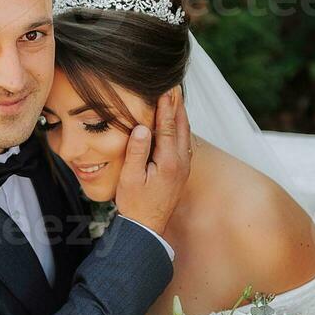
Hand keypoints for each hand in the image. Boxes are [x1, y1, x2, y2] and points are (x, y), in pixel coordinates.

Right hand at [114, 86, 190, 236]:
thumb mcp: (130, 178)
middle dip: (177, 105)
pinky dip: (179, 128)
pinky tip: (174, 123)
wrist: (147, 228)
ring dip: (180, 115)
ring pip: (185, 135)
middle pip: (181, 127)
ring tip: (175, 98)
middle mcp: (181, 163)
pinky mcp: (181, 172)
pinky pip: (183, 143)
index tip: (166, 88)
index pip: (167, 126)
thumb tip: (141, 127)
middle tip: (174, 85)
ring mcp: (183, 168)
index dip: (166, 106)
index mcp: (169, 162)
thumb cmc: (134, 204)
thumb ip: (136, 151)